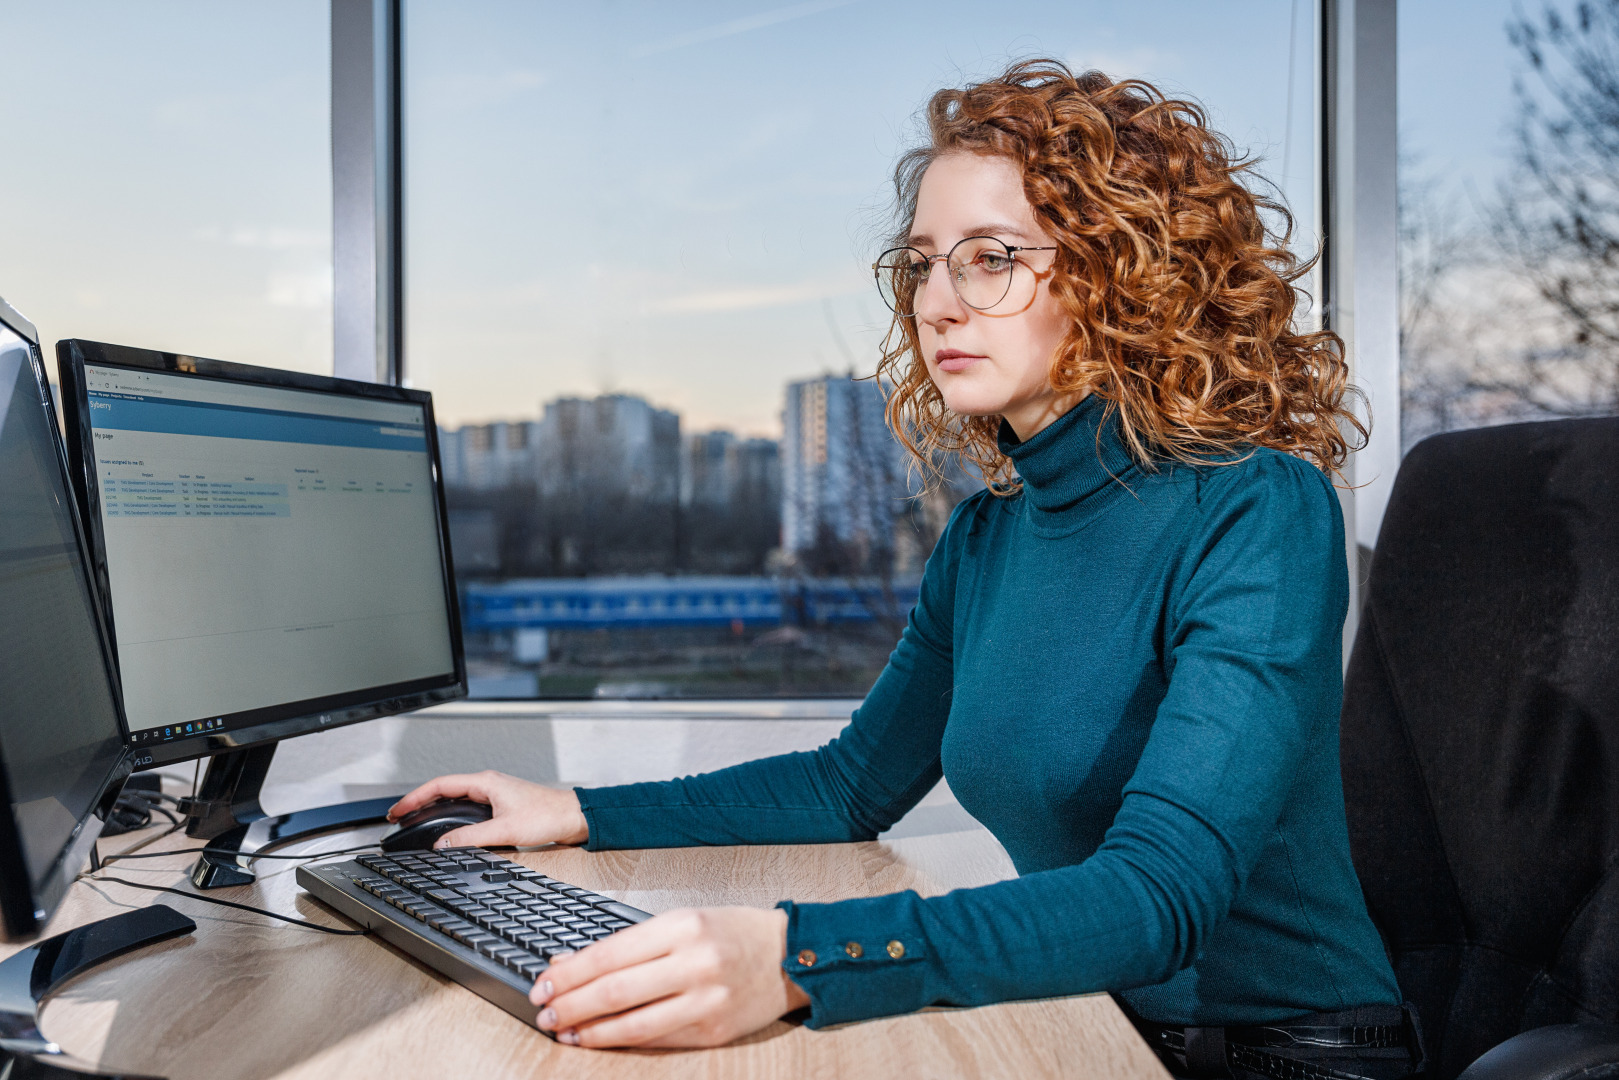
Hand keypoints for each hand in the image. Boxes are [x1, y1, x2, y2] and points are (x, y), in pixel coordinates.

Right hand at [386, 771, 588, 848]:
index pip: (439, 785)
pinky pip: (466, 806)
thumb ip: (471, 838)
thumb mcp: (504, 829)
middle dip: (418, 803)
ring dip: (433, 808)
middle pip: (443, 790)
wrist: (572, 816)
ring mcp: (493, 794)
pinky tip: (445, 826)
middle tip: (398, 817)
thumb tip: (443, 844)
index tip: (397, 810)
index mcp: (485, 783)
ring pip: (454, 798)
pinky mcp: (500, 805)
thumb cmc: (547, 815)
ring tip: (415, 821)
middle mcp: (487, 784)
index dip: (414, 798)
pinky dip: (450, 814)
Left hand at [530, 907, 811, 1047]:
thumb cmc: (733, 933)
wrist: (789, 955)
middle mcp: (694, 962)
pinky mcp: (713, 1030)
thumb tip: (571, 962)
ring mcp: (706, 1000)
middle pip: (614, 991)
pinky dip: (621, 1041)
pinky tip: (600, 1039)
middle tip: (544, 1012)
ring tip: (564, 1031)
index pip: (609, 954)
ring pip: (632, 1024)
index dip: (568, 974)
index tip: (544, 983)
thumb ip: (630, 943)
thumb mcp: (683, 920)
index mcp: (683, 926)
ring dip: (589, 1031)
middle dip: (570, 1005)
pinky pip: (657, 1040)